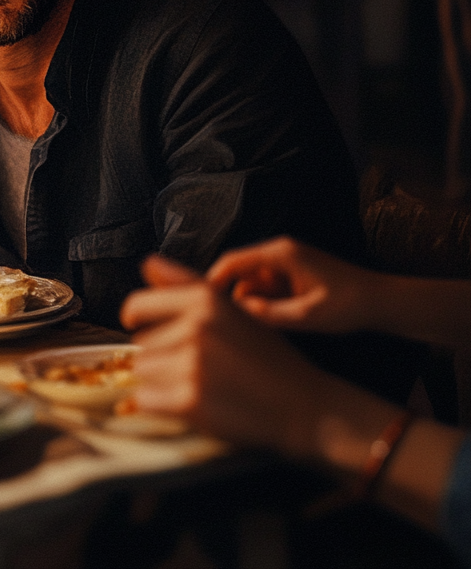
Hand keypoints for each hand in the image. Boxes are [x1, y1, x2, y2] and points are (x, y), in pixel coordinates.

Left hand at [120, 254, 328, 455]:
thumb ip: (185, 284)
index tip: (136, 324)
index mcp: (205, 299)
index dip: (134, 317)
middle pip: (141, 344)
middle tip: (200, 368)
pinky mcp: (191, 399)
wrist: (305, 406)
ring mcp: (193, 362)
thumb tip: (147, 263)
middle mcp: (197, 325)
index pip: (137, 304)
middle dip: (162, 357)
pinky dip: (158, 405)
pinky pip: (145, 399)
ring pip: (142, 372)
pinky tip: (188, 405)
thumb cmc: (267, 357)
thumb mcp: (231, 310)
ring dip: (160, 382)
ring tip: (199, 385)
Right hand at [206, 236, 377, 333]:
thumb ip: (271, 314)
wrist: (382, 302)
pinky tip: (273, 322)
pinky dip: (264, 304)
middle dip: (233, 296)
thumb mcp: (309, 316)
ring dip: (251, 303)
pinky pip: (265, 288)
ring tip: (259, 328)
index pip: (233, 261)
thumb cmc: (349, 305)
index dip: (212, 281)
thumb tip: (238, 312)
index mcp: (280, 254)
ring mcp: (285, 264)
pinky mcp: (291, 275)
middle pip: (239, 272)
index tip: (199, 303)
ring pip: (251, 282)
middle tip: (230, 324)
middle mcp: (279, 253)